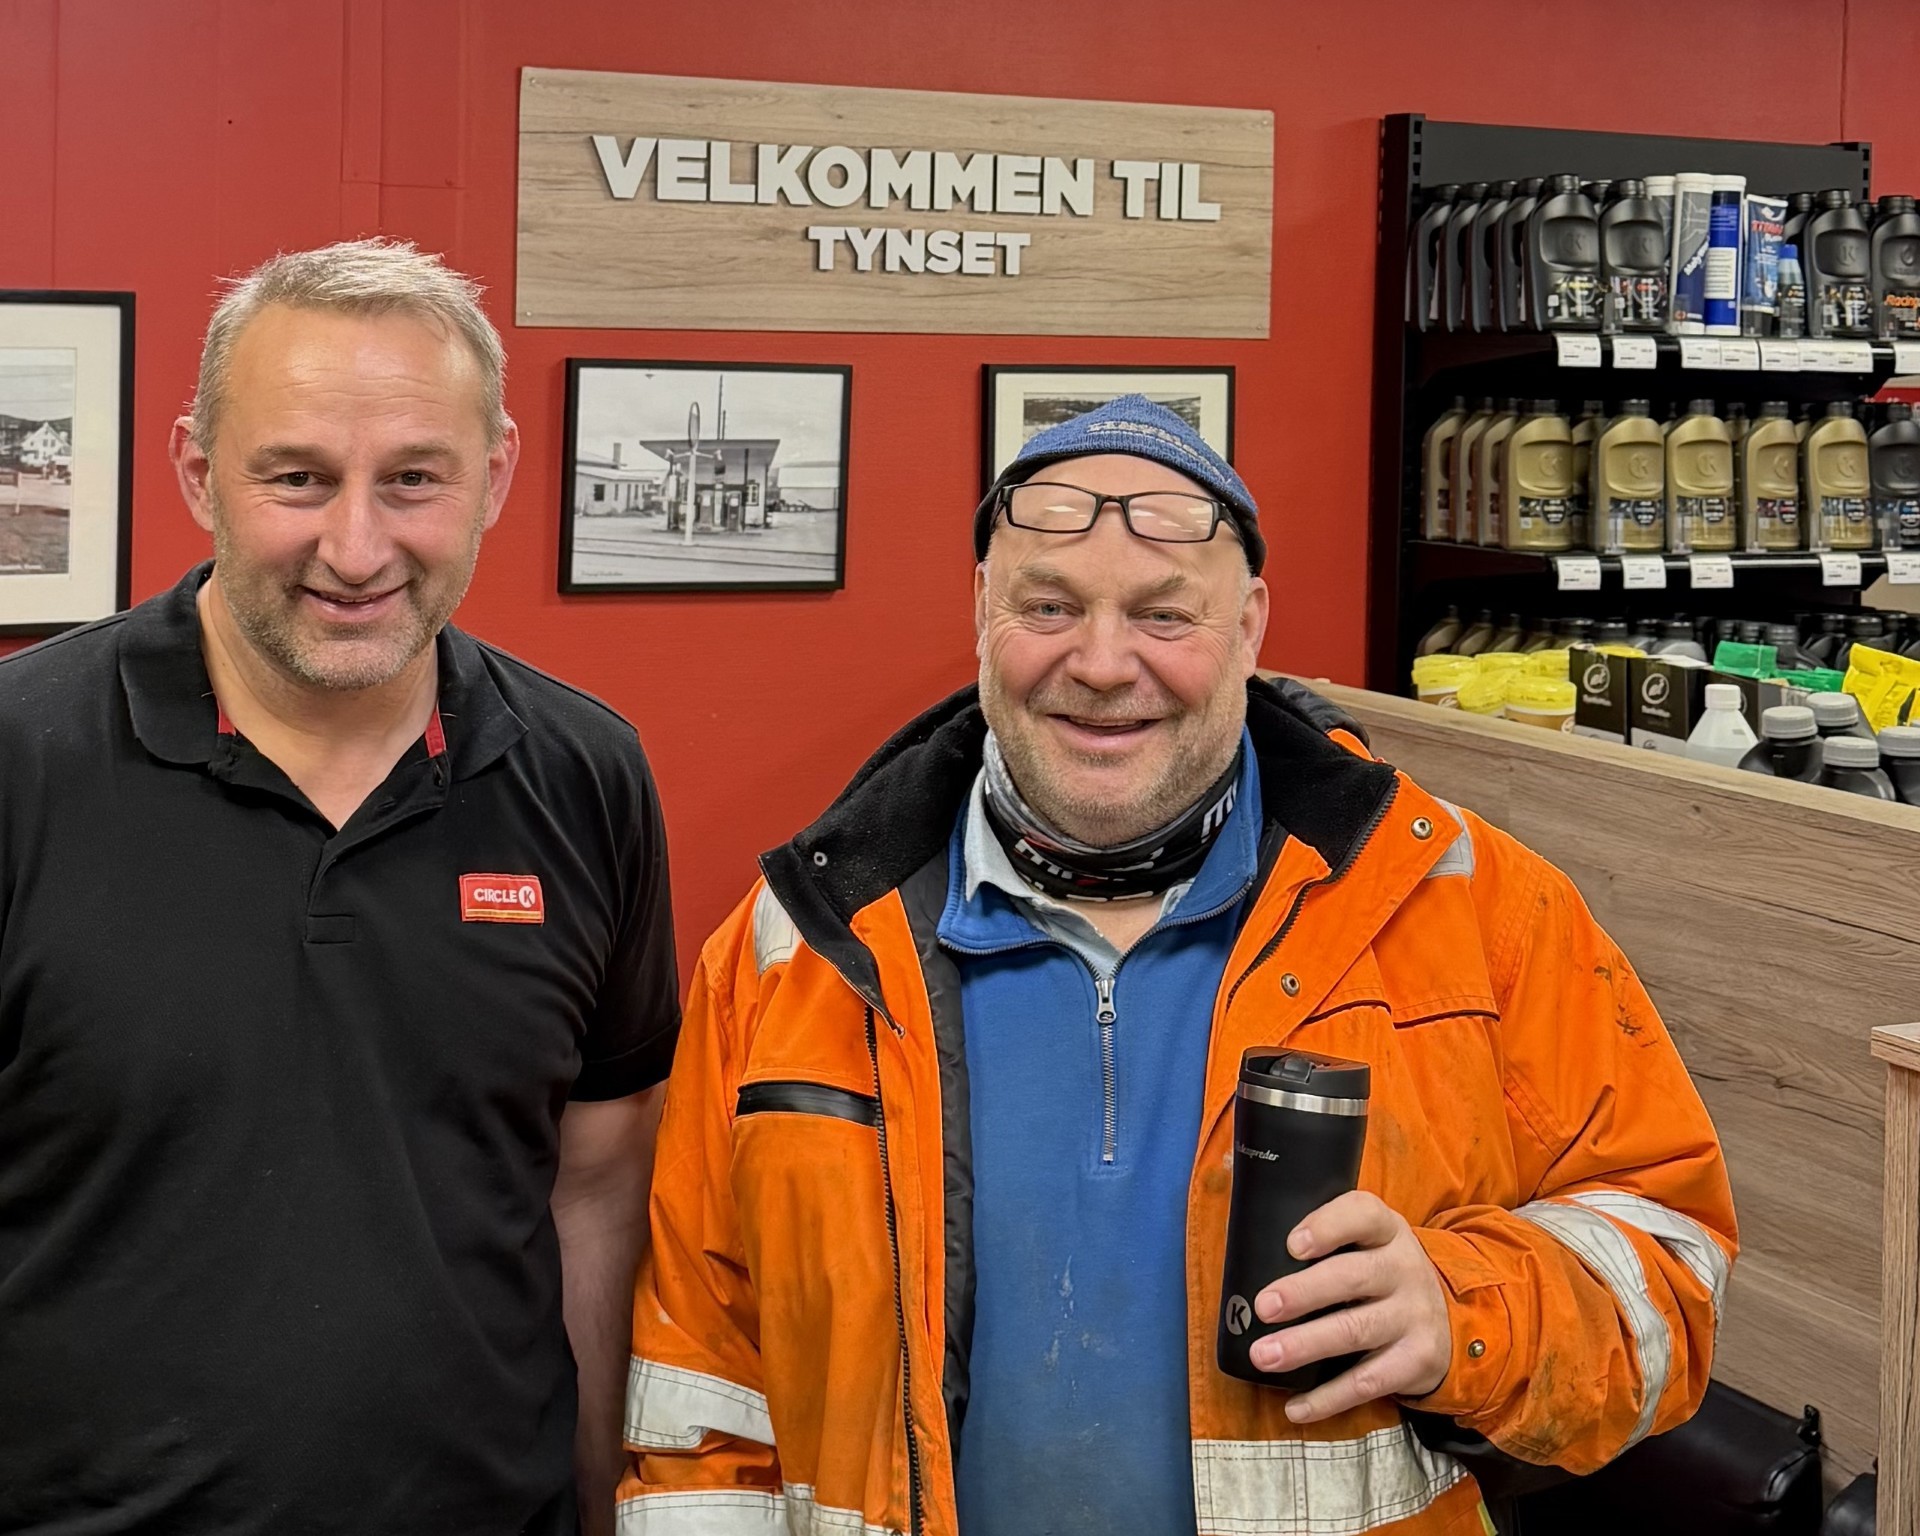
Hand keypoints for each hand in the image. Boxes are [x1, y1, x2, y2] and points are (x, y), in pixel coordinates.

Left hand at [1249, 1190, 1451, 1422]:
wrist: (1450, 1318)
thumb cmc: (1382, 1273)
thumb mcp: (1369, 1243)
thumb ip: (1327, 1243)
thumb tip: (1252, 1262)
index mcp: (1387, 1231)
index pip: (1363, 1215)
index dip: (1328, 1227)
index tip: (1292, 1245)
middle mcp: (1404, 1269)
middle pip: (1352, 1277)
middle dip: (1304, 1292)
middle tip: (1263, 1307)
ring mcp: (1414, 1317)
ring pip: (1355, 1331)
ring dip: (1305, 1345)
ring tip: (1264, 1356)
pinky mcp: (1417, 1361)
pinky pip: (1368, 1382)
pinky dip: (1328, 1398)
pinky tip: (1295, 1407)